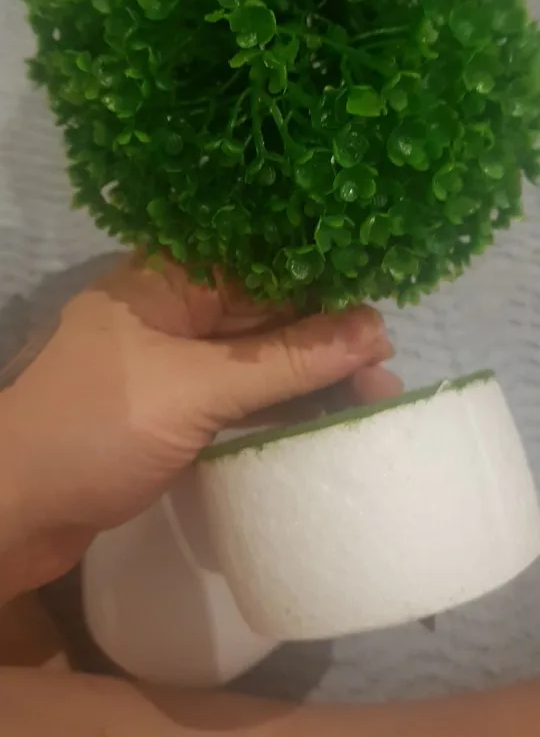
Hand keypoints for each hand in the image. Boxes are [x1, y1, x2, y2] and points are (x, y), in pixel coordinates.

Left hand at [1, 254, 399, 593]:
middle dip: (328, 336)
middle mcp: (175, 312)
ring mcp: (177, 364)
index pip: (260, 263)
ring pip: (259, 360)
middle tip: (389, 367)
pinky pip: (243, 398)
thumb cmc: (97, 428)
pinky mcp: (179, 411)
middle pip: (266, 313)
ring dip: (313, 376)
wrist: (16, 512)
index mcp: (168, 278)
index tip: (381, 305)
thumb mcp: (197, 387)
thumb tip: (376, 329)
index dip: (322, 281)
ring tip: (377, 396)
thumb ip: (286, 361)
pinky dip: (283, 407)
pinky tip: (328, 415)